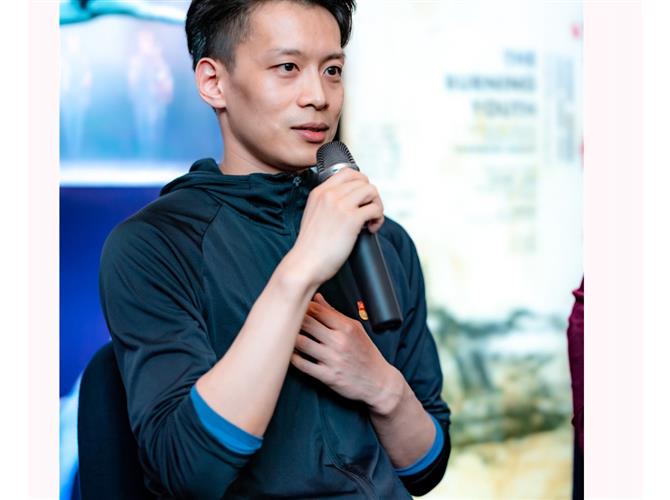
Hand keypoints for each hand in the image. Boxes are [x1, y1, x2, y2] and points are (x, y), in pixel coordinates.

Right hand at [290, 168, 383, 286]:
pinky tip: (370, 229)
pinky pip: (375, 209)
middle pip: (363, 181)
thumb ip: (327, 204)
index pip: (347, 173)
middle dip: (371, 197)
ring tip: (370, 221)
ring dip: (377, 206)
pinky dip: (378, 219)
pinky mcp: (351, 219)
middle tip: (368, 212)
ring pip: (372, 191)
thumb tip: (350, 203)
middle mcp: (330, 194)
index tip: (361, 199)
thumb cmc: (310, 247)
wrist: (304, 263)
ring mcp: (341, 205)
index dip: (360, 184)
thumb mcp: (313, 215)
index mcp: (319, 192)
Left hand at [290, 293, 400, 412]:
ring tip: (285, 336)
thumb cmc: (366, 353)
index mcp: (346, 327)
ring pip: (301, 343)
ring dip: (290, 338)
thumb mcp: (355, 329)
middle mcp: (339, 342)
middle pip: (307, 323)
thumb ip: (334, 313)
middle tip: (285, 319)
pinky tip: (291, 353)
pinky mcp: (328, 376)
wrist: (378, 382)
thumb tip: (317, 297)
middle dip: (294, 320)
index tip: (295, 307)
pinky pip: (303, 365)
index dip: (303, 306)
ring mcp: (333, 359)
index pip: (318, 310)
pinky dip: (293, 358)